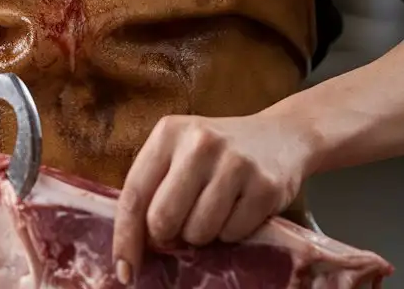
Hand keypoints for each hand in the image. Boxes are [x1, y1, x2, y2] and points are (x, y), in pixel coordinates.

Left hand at [111, 111, 315, 283]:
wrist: (280, 136)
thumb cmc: (217, 153)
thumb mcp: (180, 152)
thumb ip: (155, 186)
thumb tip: (133, 247)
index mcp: (169, 132)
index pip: (135, 194)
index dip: (125, 237)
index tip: (124, 271)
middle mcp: (199, 142)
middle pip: (163, 218)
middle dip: (169, 235)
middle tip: (182, 225)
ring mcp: (234, 163)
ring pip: (198, 232)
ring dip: (202, 235)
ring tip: (214, 209)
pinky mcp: (264, 186)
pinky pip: (232, 235)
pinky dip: (231, 233)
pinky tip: (238, 208)